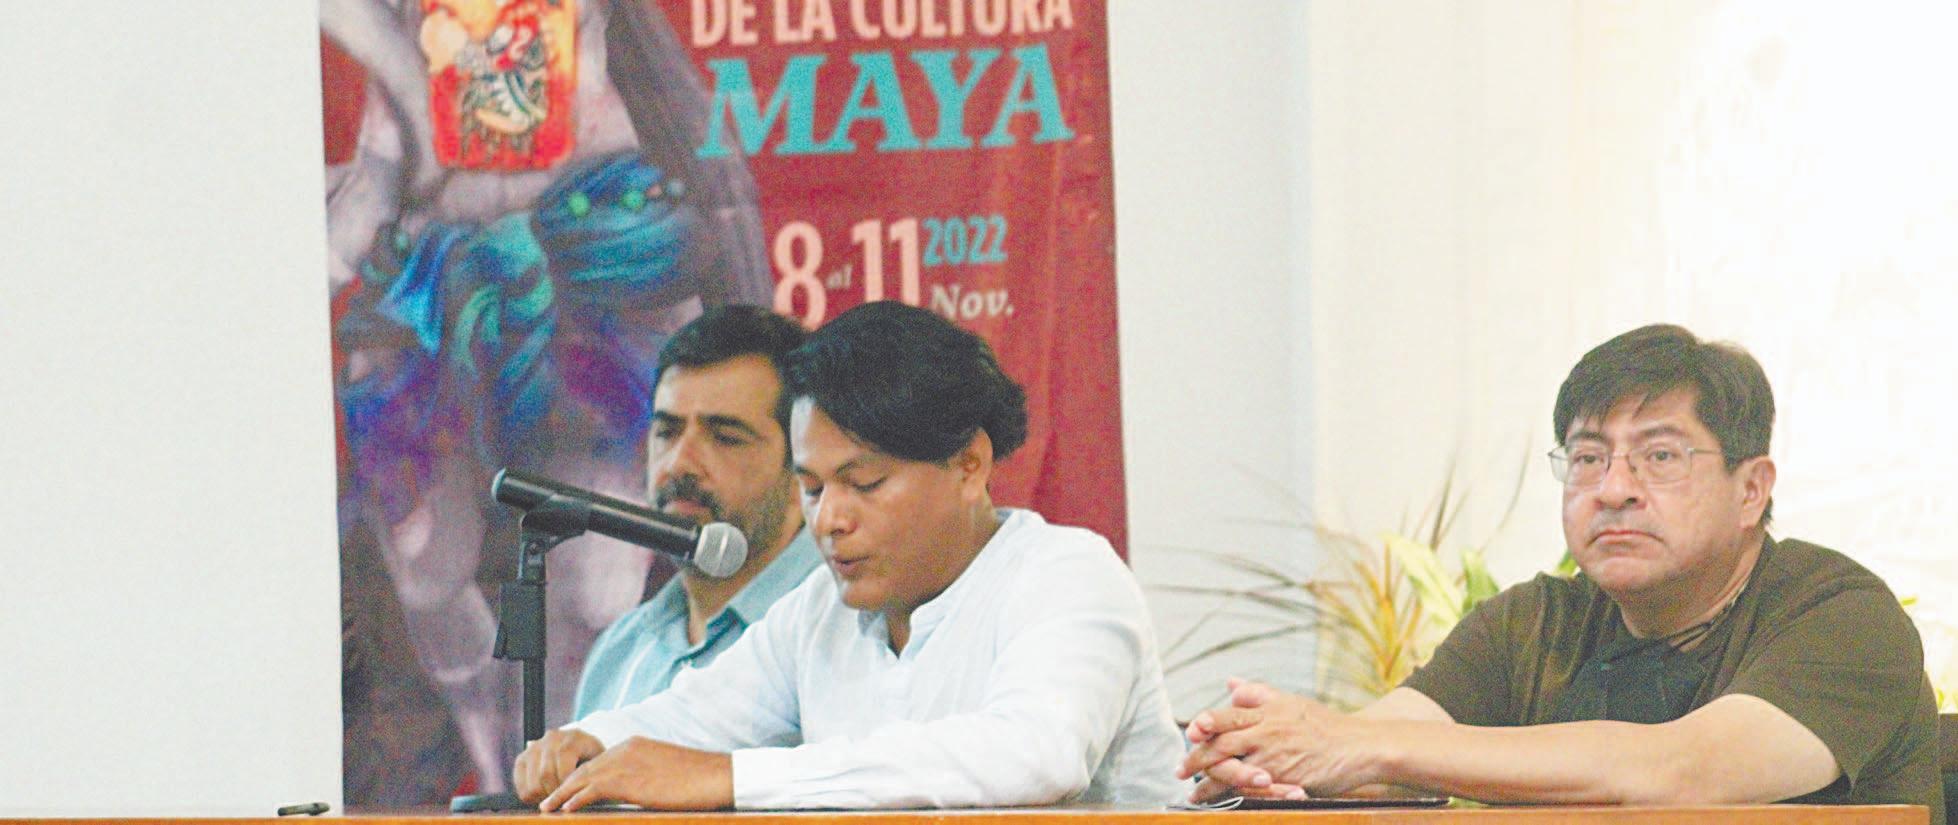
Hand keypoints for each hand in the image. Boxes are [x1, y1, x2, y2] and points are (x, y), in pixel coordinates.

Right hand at [512, 728, 604, 803]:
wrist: (579, 746)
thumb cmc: (592, 758)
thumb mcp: (598, 762)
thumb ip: (592, 774)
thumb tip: (582, 793)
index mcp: (573, 737)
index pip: (563, 764)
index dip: (566, 785)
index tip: (573, 796)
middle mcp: (551, 738)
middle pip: (546, 775)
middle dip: (555, 793)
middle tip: (564, 801)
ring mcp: (534, 747)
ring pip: (533, 783)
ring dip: (544, 796)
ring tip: (555, 797)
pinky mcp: (522, 758)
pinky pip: (521, 785)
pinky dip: (531, 796)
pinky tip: (544, 795)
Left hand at [539, 736, 733, 811]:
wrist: (718, 775)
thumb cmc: (699, 778)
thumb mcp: (665, 771)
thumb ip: (642, 776)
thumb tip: (631, 791)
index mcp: (634, 744)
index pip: (597, 762)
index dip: (578, 778)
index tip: (565, 790)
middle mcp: (625, 749)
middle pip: (585, 768)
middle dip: (565, 785)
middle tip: (548, 801)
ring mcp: (626, 762)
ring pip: (583, 778)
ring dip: (563, 795)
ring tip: (548, 809)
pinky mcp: (629, 780)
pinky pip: (593, 790)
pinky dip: (576, 800)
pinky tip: (566, 811)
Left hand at [1180, 679, 1379, 800]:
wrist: (1360, 747)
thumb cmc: (1324, 725)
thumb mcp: (1289, 701)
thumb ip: (1257, 693)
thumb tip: (1230, 683)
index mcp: (1266, 712)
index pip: (1226, 714)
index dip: (1205, 723)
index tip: (1189, 732)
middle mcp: (1266, 733)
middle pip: (1221, 745)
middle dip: (1197, 759)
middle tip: (1179, 770)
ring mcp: (1275, 758)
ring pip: (1233, 770)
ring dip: (1210, 784)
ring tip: (1195, 794)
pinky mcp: (1285, 780)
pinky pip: (1254, 790)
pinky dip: (1236, 798)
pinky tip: (1224, 805)